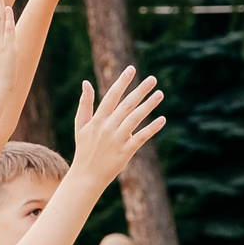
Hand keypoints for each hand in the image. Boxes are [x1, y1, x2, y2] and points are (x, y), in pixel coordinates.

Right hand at [69, 66, 165, 185]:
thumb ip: (85, 103)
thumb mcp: (81, 124)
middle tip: (153, 79)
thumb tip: (86, 82)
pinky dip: (152, 128)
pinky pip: (141, 137)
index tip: (131, 69)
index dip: (122, 82)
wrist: (87, 175)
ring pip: (135, 118)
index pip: (111, 96)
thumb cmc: (84, 147)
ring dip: (149, 105)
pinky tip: (162, 119)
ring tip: (160, 94)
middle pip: (127, 105)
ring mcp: (117, 139)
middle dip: (140, 90)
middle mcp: (108, 127)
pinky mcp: (126, 151)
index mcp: (97, 119)